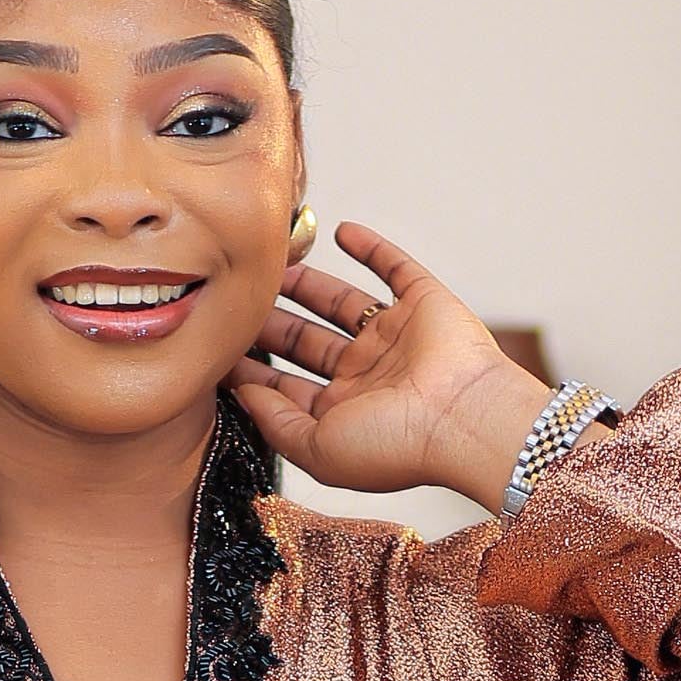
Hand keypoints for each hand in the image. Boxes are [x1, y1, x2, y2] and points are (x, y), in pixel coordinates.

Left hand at [229, 221, 554, 511]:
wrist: (464, 419)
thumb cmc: (396, 445)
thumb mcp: (317, 448)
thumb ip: (275, 422)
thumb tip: (241, 394)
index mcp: (344, 414)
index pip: (287, 387)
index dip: (251, 370)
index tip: (217, 348)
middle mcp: (368, 376)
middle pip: (307, 341)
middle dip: (271, 322)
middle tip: (235, 298)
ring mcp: (396, 337)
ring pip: (342, 302)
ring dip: (308, 284)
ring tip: (272, 265)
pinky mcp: (424, 303)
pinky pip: (394, 268)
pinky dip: (371, 248)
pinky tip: (341, 232)